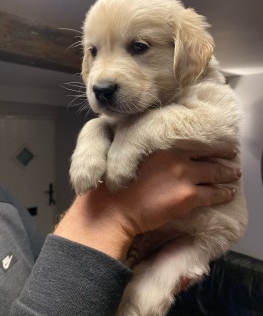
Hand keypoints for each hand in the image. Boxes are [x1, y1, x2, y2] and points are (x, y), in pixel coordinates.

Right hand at [54, 148, 239, 261]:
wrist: (114, 208)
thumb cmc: (118, 183)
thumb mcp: (131, 155)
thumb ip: (151, 149)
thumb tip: (165, 150)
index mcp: (162, 144)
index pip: (192, 139)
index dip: (207, 141)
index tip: (216, 141)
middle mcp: (176, 156)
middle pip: (207, 153)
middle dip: (223, 154)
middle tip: (232, 154)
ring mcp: (184, 176)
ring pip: (214, 173)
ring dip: (227, 174)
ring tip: (234, 174)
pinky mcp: (188, 196)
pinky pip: (213, 193)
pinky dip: (224, 193)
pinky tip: (228, 193)